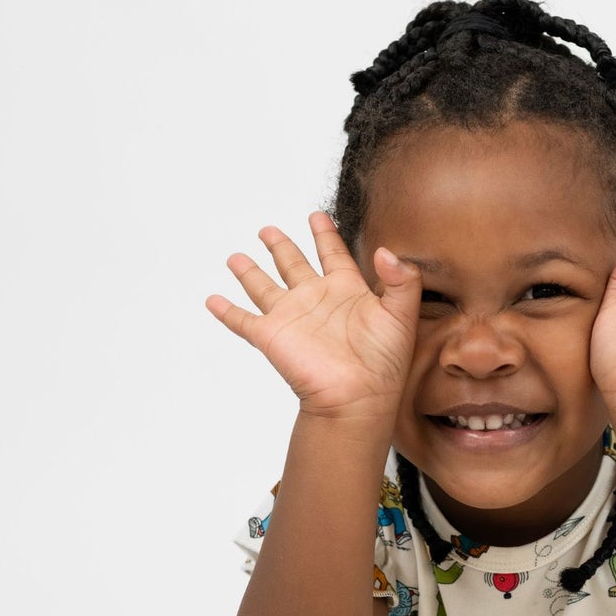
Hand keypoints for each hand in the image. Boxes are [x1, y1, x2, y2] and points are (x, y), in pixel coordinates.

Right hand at [206, 212, 420, 418]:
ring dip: (249, 272)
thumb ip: (402, 279)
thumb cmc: (383, 363)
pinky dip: (226, 311)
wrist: (357, 398)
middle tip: (268, 229)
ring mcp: (291, 317)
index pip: (333, 254)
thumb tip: (385, 251)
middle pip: (293, 264)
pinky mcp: (271, 336)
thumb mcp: (402, 314)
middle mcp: (315, 300)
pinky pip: (242, 320)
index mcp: (346, 291)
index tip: (317, 216)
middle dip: (280, 246)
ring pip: (263, 286)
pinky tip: (212, 300)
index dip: (325, 235)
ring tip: (236, 257)